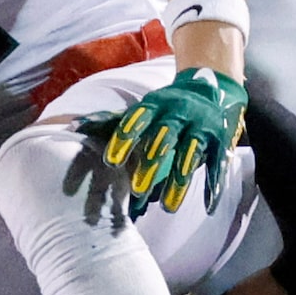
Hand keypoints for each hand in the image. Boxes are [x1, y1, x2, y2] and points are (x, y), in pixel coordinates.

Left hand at [78, 66, 248, 217]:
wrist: (213, 86)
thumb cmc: (168, 105)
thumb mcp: (142, 108)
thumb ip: (111, 120)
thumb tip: (74, 126)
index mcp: (155, 106)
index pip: (136, 121)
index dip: (124, 140)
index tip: (110, 161)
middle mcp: (179, 113)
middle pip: (164, 139)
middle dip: (152, 164)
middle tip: (138, 191)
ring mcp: (202, 126)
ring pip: (191, 155)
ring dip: (180, 181)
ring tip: (168, 208)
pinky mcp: (221, 140)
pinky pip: (218, 163)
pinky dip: (213, 185)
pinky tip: (207, 207)